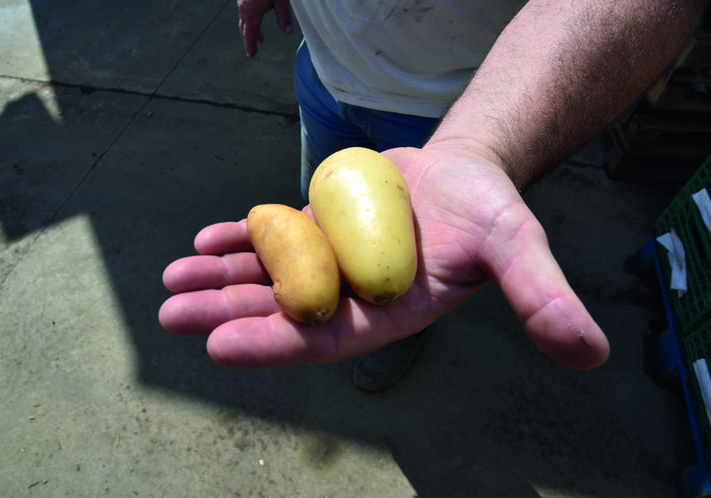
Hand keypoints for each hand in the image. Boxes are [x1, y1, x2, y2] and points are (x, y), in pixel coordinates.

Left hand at [159, 146, 609, 369]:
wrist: (467, 173)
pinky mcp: (322, 231)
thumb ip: (542, 296)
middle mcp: (355, 296)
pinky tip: (204, 242)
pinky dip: (239, 239)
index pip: (328, 340)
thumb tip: (588, 353)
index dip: (275, 343)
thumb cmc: (490, 211)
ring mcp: (333, 263)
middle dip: (227, 313)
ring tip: (171, 282)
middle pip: (284, 310)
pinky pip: (274, 239)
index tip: (219, 346)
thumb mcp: (518, 245)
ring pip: (270, 276)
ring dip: (220, 280)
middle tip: (171, 316)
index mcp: (392, 314)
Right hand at [237, 0, 293, 57]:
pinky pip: (245, 9)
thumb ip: (284, 15)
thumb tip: (288, 32)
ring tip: (259, 35)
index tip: (251, 55)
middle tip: (254, 49)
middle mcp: (243, 6)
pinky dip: (250, 17)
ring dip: (251, 27)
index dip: (250, 46)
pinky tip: (257, 13)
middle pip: (245, 27)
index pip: (249, 35)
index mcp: (251, 12)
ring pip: (245, 17)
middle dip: (250, 39)